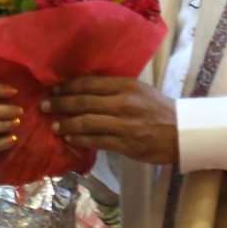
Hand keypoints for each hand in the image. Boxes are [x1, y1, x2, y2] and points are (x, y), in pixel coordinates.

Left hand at [44, 76, 178, 165]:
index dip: (67, 87)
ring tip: (53, 125)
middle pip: (83, 102)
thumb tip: (83, 90)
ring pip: (86, 122)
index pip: (89, 83)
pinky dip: (79, 138)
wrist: (182, 132)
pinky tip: (69, 138)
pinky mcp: (125, 144)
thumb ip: (114, 89)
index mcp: (126, 86)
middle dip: (60, 104)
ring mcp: (124, 124)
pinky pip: (96, 140)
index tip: (53, 90)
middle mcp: (123, 103)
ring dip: (65, 123)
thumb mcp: (138, 91)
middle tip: (44, 106)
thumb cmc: (158, 109)